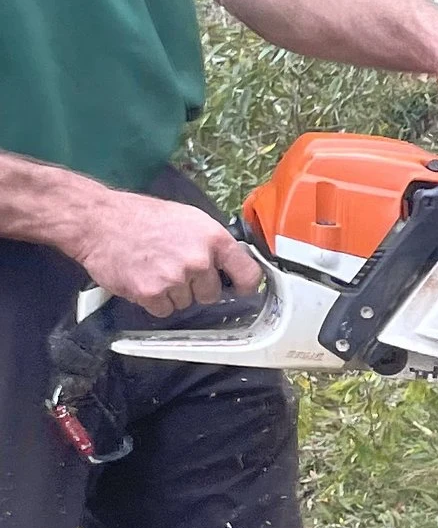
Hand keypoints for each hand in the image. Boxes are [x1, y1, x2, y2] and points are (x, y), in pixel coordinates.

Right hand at [76, 189, 263, 316]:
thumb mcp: (188, 219)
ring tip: (154, 268)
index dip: (243, 285)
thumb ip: (212, 244)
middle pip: (212, 294)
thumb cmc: (142, 217)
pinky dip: (154, 300)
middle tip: (173, 266)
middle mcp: (198, 260)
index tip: (238, 288)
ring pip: (186, 303)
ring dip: (172, 293)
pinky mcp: (153, 293)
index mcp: (213, 238)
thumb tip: (231, 265)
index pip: (248, 274)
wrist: (99, 221)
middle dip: (196, 286)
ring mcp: (176, 278)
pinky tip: (143, 278)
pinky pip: (164, 310)